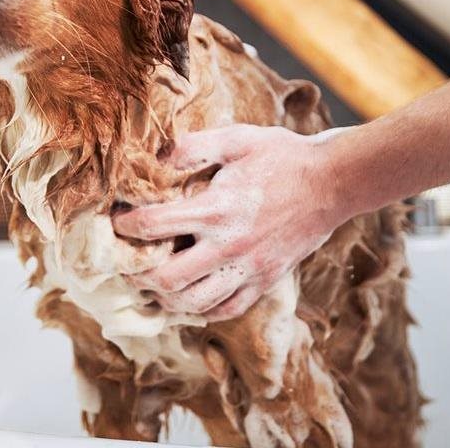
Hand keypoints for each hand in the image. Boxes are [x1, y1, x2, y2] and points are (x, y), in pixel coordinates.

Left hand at [112, 124, 347, 321]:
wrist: (332, 182)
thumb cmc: (282, 156)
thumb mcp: (238, 139)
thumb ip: (195, 146)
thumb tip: (158, 155)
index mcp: (217, 208)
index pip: (155, 225)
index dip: (127, 226)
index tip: (117, 222)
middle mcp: (229, 245)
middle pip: (168, 279)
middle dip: (138, 274)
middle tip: (126, 264)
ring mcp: (248, 268)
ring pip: (195, 303)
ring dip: (166, 298)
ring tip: (152, 285)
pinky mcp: (265, 280)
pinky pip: (227, 309)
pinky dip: (202, 310)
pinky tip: (190, 298)